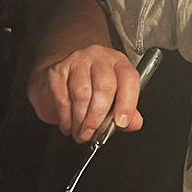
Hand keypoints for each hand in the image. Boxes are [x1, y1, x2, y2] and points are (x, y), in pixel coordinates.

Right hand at [26, 45, 143, 142]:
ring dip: (81, 119)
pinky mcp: (57, 71)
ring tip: (81, 132)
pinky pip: (62, 98)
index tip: (121, 122)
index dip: (127, 103)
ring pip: (81, 93)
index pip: (128, 78)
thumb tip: (134, 123)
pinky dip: (66, 117)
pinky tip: (69, 125)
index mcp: (118, 63)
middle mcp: (99, 58)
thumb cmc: (92, 87)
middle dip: (98, 116)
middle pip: (104, 86)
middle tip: (93, 133)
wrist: (62, 78)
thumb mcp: (114, 98)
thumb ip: (128, 111)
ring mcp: (77, 61)